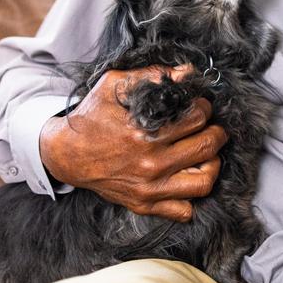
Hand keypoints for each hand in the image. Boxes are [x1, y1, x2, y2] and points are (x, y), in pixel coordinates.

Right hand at [39, 65, 226, 220]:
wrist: (65, 154)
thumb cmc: (91, 116)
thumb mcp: (114, 85)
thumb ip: (151, 75)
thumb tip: (187, 72)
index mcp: (145, 133)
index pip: (197, 118)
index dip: (203, 107)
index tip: (199, 106)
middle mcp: (150, 164)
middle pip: (207, 147)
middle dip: (216, 132)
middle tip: (211, 126)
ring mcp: (148, 189)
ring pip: (204, 182)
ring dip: (212, 164)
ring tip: (206, 153)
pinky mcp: (143, 205)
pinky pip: (184, 210)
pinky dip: (192, 196)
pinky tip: (187, 177)